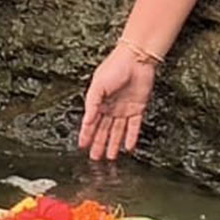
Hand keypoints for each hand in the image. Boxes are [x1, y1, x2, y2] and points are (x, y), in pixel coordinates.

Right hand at [78, 43, 157, 159]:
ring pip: (118, 131)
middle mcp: (111, 107)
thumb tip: (86, 122)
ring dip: (114, 144)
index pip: (91, 122)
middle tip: (95, 158)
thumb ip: (92, 105)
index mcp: (99, 101)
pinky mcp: (138, 109)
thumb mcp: (98, 86)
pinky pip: (134, 127)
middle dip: (99, 144)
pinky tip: (128, 148)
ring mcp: (124, 109)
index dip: (86, 135)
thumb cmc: (115, 68)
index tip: (82, 146)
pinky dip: (131, 137)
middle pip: (104, 130)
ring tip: (110, 158)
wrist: (137, 60)